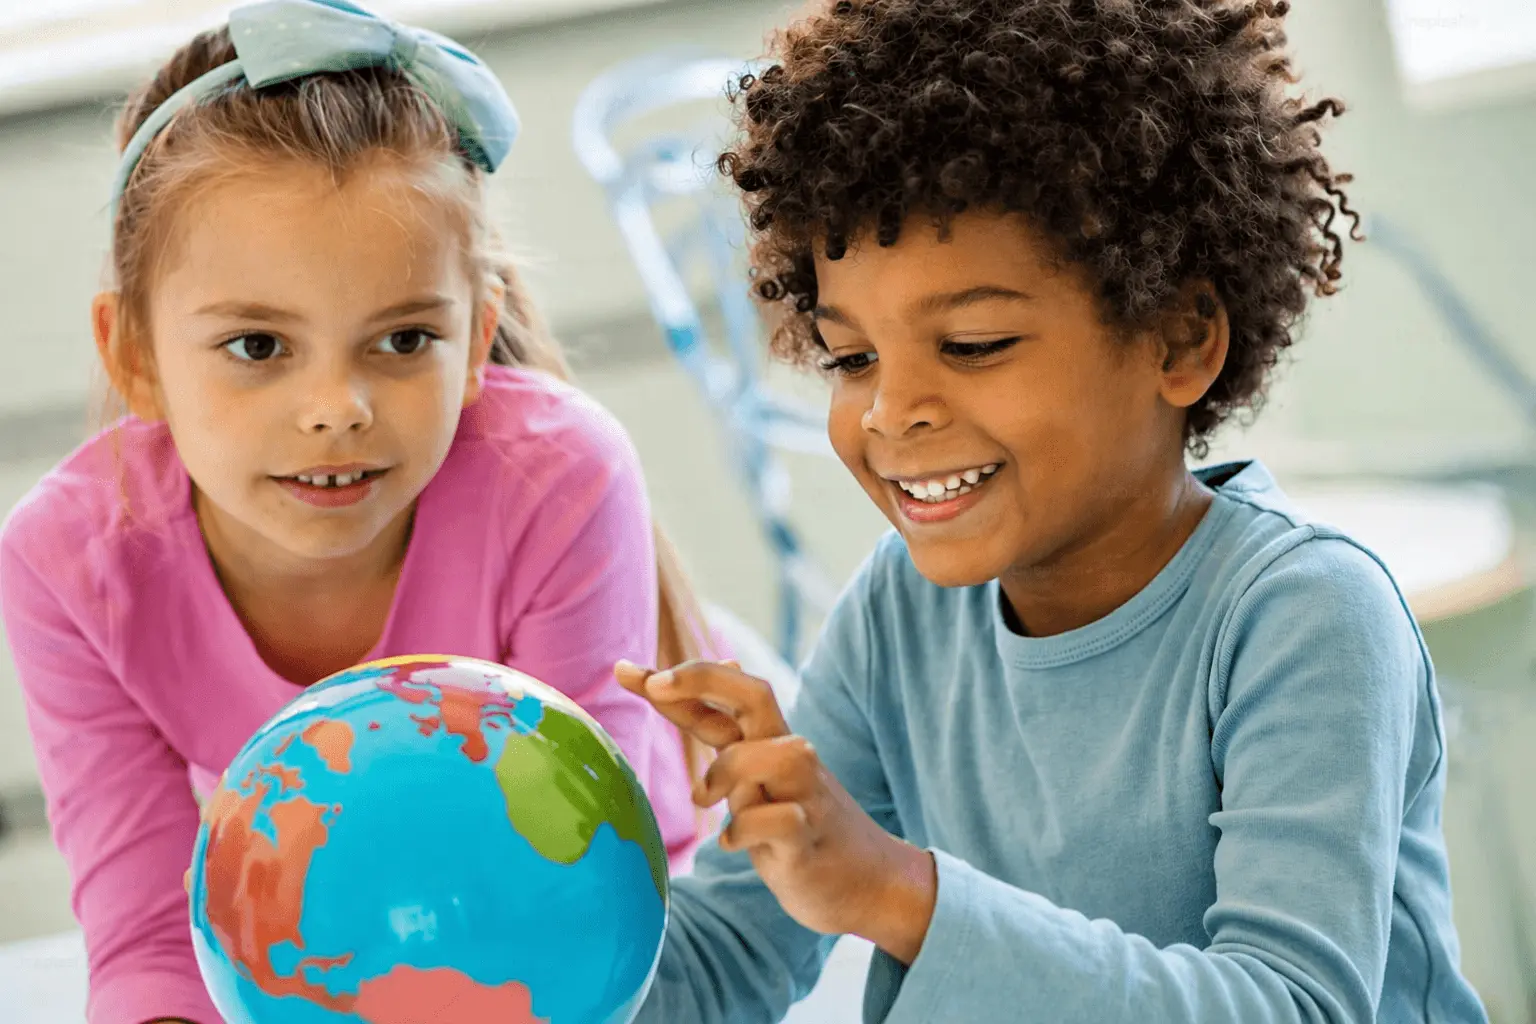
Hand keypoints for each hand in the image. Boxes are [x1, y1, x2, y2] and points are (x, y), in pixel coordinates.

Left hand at [616, 660, 937, 961]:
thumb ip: (736, 731)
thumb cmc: (803, 829)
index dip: (677, 679)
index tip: (622, 670)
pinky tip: (731, 845)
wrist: (869, 884)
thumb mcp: (761, 778)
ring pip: (781, 752)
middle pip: (757, 695)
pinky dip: (749, 830)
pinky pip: (784, 820)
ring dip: (731, 769)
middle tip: (656, 686)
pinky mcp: (810, 840)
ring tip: (703, 800)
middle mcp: (789, 760)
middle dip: (704, 679)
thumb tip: (727, 667)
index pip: (727, 692)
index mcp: (769, 743)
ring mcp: (805, 797)